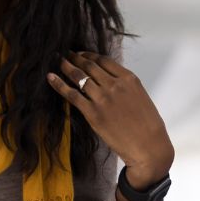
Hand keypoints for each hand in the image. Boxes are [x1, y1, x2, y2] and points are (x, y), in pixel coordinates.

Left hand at [48, 52, 174, 188]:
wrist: (149, 146)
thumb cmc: (148, 126)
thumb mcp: (140, 97)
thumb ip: (125, 87)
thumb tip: (109, 82)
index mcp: (129, 79)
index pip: (104, 60)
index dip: (88, 55)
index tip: (80, 54)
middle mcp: (114, 85)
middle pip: (89, 65)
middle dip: (74, 57)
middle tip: (64, 53)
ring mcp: (103, 98)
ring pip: (79, 76)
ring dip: (65, 66)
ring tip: (57, 61)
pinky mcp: (93, 113)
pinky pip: (72, 95)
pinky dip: (59, 84)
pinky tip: (50, 77)